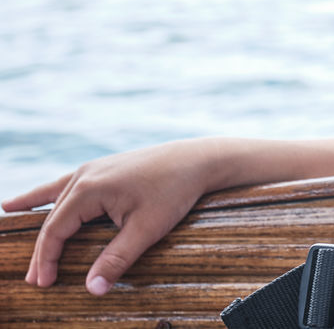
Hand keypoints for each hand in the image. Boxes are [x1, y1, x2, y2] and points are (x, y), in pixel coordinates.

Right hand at [1, 139, 215, 294]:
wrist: (198, 159)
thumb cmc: (174, 192)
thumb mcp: (147, 229)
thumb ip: (117, 259)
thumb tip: (91, 290)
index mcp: (89, 188)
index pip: (56, 230)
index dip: (48, 259)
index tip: (45, 284)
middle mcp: (84, 174)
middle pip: (54, 218)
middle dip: (44, 251)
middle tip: (35, 281)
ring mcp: (93, 168)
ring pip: (56, 201)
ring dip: (41, 224)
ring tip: (18, 237)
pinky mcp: (103, 168)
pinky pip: (65, 185)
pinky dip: (43, 196)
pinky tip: (19, 203)